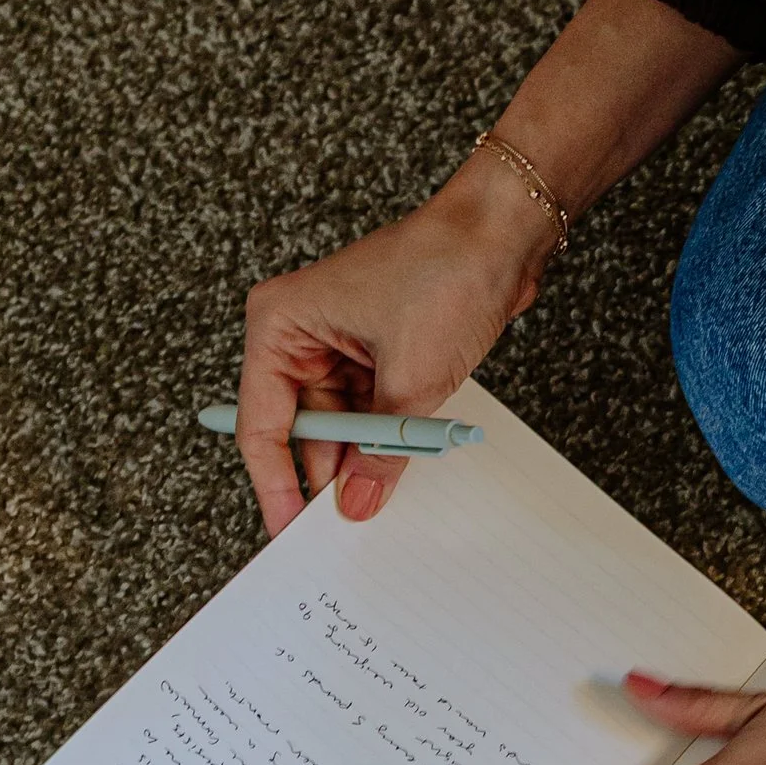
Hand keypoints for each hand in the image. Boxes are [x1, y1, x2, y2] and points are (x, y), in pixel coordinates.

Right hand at [227, 0, 737, 533]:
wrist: (503, 232)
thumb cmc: (446, 273)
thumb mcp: (411, 381)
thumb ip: (380, 452)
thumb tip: (356, 505)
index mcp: (279, 324)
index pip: (262, 424)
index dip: (276, 484)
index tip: (290, 532)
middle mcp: (298, 331)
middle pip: (299, 427)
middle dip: (327, 474)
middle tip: (344, 528)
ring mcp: (337, 340)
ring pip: (339, 423)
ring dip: (363, 456)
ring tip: (381, 496)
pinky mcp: (374, 348)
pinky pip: (368, 409)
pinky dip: (384, 436)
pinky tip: (397, 467)